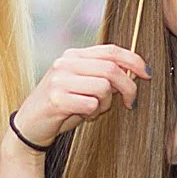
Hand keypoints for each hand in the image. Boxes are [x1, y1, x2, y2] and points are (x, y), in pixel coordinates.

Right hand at [12, 44, 149, 151]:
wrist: (29, 127)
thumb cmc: (60, 107)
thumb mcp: (82, 86)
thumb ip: (103, 77)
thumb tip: (134, 74)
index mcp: (73, 56)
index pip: (110, 50)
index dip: (133, 60)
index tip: (147, 73)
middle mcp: (65, 63)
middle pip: (111, 69)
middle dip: (128, 88)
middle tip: (130, 103)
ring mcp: (59, 80)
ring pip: (103, 87)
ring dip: (105, 104)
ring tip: (93, 111)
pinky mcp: (56, 99)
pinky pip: (91, 104)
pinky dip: (93, 114)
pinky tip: (82, 116)